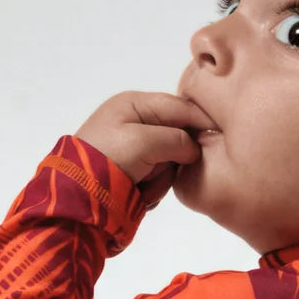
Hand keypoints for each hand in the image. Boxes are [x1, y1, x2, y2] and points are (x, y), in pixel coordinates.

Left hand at [74, 90, 215, 207]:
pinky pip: (160, 174)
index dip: (202, 122)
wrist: (78, 195)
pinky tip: (141, 190)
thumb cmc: (107, 160)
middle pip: (179, 134)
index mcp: (135, 104)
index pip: (181, 106)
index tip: (220, 139)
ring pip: (172, 159)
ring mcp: (137, 147)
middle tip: (168, 168)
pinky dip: (154, 185)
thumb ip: (177, 140)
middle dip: (177, 155)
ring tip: (145, 183)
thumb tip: (195, 149)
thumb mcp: (144, 143)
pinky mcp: (136, 170)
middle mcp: (137, 121)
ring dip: (163, 174)